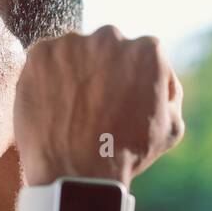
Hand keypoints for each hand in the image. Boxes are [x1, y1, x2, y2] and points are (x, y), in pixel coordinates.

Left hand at [13, 24, 183, 184]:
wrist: (77, 174)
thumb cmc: (127, 155)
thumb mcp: (171, 127)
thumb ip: (170, 92)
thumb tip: (162, 78)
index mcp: (147, 51)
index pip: (141, 54)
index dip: (132, 79)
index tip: (122, 101)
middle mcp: (111, 37)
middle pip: (107, 48)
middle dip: (103, 70)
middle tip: (96, 106)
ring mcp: (72, 43)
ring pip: (75, 52)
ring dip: (74, 72)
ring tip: (72, 110)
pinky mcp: (40, 53)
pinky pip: (45, 60)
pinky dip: (47, 78)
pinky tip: (54, 106)